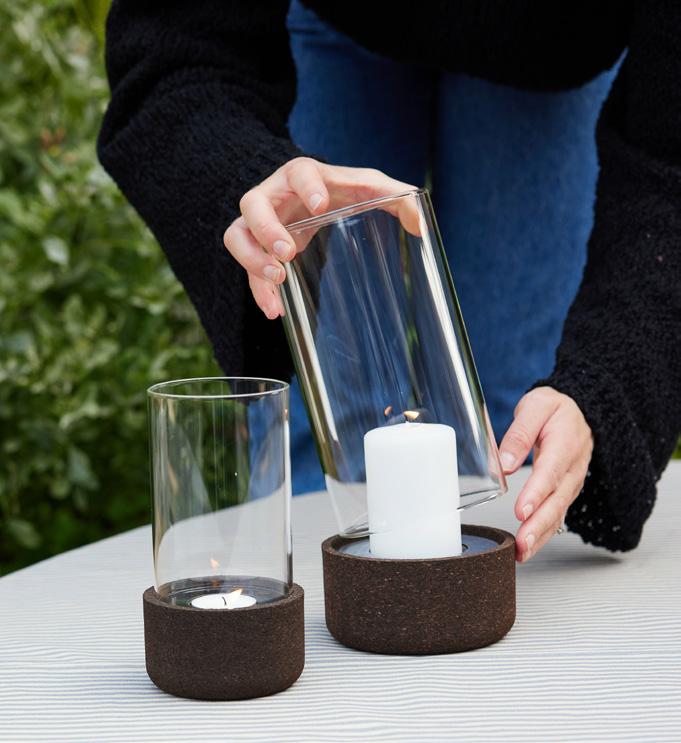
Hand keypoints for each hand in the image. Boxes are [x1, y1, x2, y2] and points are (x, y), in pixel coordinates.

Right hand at [223, 157, 416, 318]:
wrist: (314, 199)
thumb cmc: (343, 191)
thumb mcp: (372, 189)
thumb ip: (399, 199)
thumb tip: (421, 225)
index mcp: (303, 175)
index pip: (299, 172)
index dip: (306, 187)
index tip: (319, 205)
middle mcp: (274, 195)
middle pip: (252, 204)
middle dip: (266, 229)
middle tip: (287, 253)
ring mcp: (260, 223)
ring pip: (236, 235)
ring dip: (251, 260)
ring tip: (278, 281)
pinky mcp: (258, 248)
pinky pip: (246, 268)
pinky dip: (258, 290)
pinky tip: (276, 310)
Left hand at [498, 386, 592, 561]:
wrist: (580, 411)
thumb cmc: (555, 409)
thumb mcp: (536, 407)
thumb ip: (520, 434)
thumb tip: (505, 464)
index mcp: (566, 444)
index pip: (551, 472)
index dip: (537, 494)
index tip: (522, 511)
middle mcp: (573, 468)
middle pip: (557, 501)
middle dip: (539, 525)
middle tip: (522, 543)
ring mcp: (572, 482)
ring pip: (558, 513)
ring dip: (541, 535)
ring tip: (522, 552)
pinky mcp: (566, 491)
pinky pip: (557, 515)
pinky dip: (544, 533)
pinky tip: (529, 547)